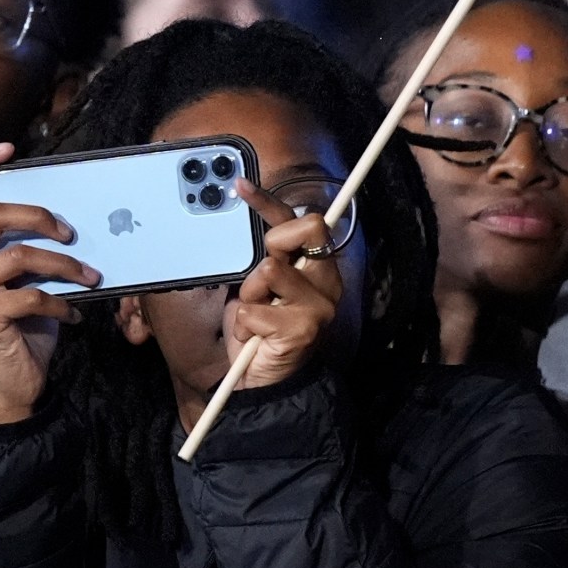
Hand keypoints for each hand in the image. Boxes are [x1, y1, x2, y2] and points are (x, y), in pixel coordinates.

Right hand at [0, 143, 96, 424]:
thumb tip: (71, 223)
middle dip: (37, 216)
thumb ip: (30, 250)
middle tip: (70, 232)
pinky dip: (61, 303)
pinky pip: (31, 296)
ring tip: (90, 279)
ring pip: (18, 256)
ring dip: (64, 265)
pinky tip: (74, 315)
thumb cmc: (26, 325)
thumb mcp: (28, 281)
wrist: (15, 380)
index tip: (8, 149)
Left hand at [222, 178, 342, 391]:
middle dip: (270, 247)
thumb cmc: (261, 333)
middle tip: (261, 280)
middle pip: (305, 230)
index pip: (302, 222)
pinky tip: (254, 337)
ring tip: (255, 316)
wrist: (265, 380)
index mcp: (316, 269)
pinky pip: (255, 309)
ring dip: (250, 294)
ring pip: (270, 270)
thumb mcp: (259, 287)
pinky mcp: (303, 328)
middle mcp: (326, 283)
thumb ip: (267, 259)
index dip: (269, 203)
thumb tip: (263, 228)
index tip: (241, 187)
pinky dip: (244, 323)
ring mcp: (319, 306)